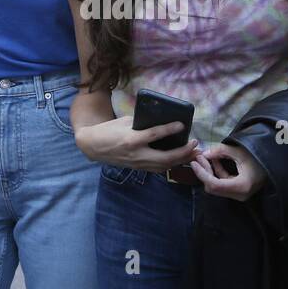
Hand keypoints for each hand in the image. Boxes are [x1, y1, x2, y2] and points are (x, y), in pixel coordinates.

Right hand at [74, 115, 199, 171]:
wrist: (93, 146)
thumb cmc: (108, 130)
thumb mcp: (124, 121)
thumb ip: (141, 123)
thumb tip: (159, 120)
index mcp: (131, 139)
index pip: (154, 134)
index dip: (169, 129)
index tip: (182, 125)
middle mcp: (136, 154)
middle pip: (165, 158)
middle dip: (182, 153)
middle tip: (195, 144)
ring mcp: (137, 163)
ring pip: (163, 166)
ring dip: (180, 160)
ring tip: (193, 153)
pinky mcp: (137, 167)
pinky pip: (157, 168)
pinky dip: (170, 163)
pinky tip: (179, 158)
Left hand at [189, 143, 265, 201]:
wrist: (274, 164)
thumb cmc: (260, 157)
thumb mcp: (240, 151)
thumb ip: (221, 151)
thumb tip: (205, 153)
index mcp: (241, 186)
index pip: (214, 184)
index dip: (202, 174)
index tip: (194, 163)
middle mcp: (239, 195)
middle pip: (214, 187)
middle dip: (204, 171)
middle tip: (198, 156)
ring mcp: (239, 195)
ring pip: (217, 186)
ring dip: (209, 171)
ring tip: (205, 156)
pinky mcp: (238, 191)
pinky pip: (223, 184)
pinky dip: (217, 172)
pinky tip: (215, 160)